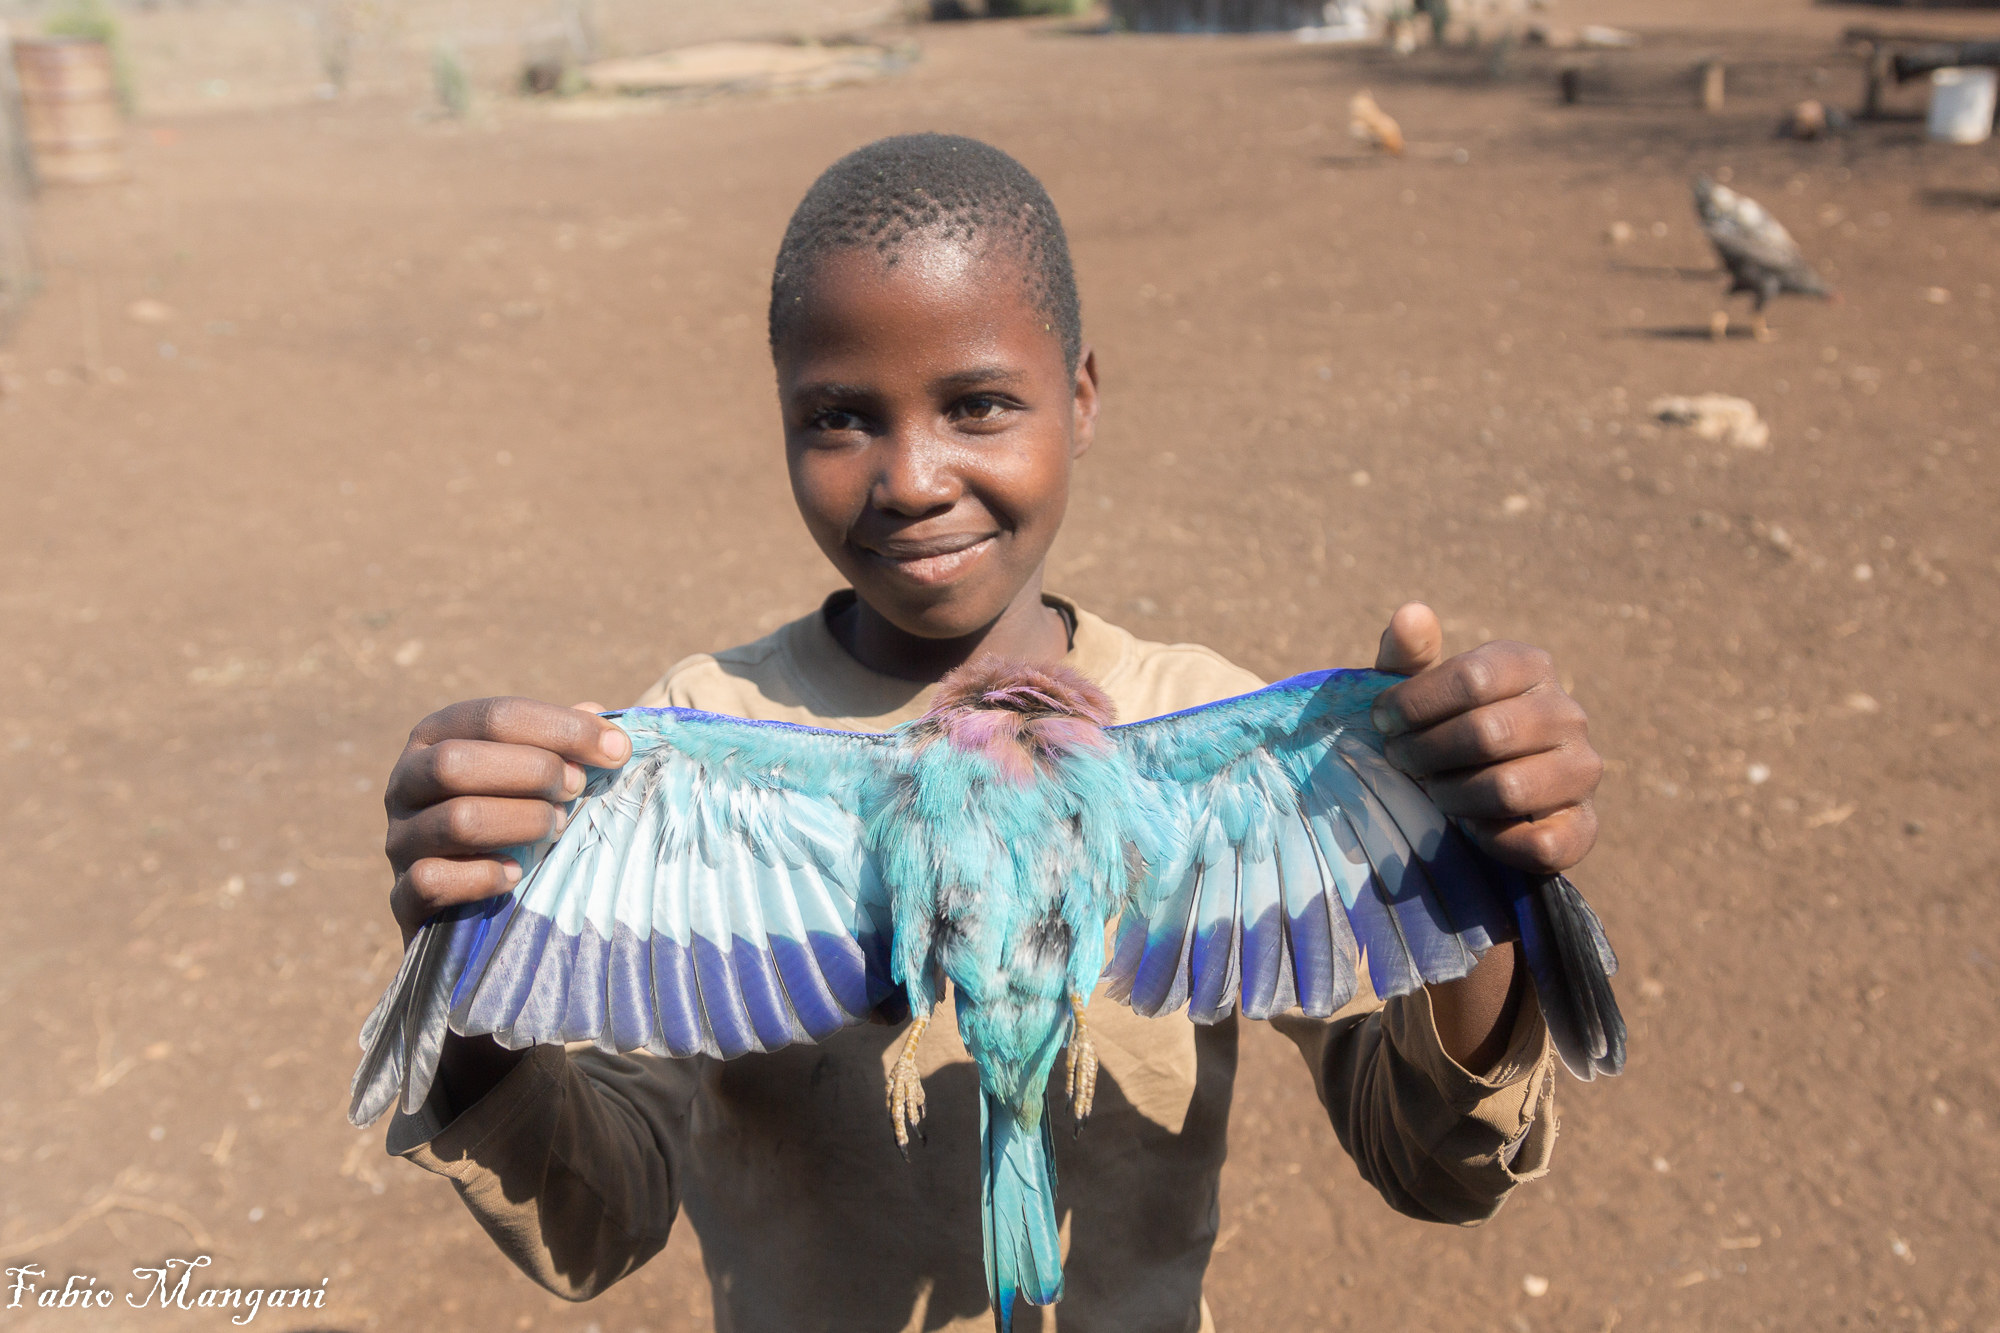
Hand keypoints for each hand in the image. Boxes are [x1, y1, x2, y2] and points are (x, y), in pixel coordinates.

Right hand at [384, 697, 631, 945]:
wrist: (464, 904)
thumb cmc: (509, 820)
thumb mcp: (531, 774)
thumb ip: (560, 743)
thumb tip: (598, 714)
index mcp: (435, 737)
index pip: (494, 717)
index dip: (561, 728)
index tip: (617, 750)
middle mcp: (404, 782)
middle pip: (458, 763)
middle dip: (534, 772)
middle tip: (575, 790)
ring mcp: (399, 839)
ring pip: (456, 821)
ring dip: (522, 822)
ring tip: (555, 828)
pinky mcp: (402, 895)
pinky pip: (434, 880)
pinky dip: (485, 876)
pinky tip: (516, 873)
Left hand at [1369, 603, 1600, 874]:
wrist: (1478, 794)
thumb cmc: (1440, 728)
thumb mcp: (1416, 689)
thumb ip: (1407, 655)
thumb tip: (1410, 614)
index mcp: (1530, 666)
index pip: (1472, 677)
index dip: (1415, 704)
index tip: (1382, 722)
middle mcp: (1567, 714)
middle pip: (1486, 733)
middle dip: (1425, 753)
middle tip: (1400, 761)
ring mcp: (1582, 770)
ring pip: (1509, 789)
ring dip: (1452, 796)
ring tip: (1435, 791)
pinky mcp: (1583, 825)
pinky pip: (1538, 841)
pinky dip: (1492, 839)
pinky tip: (1475, 827)